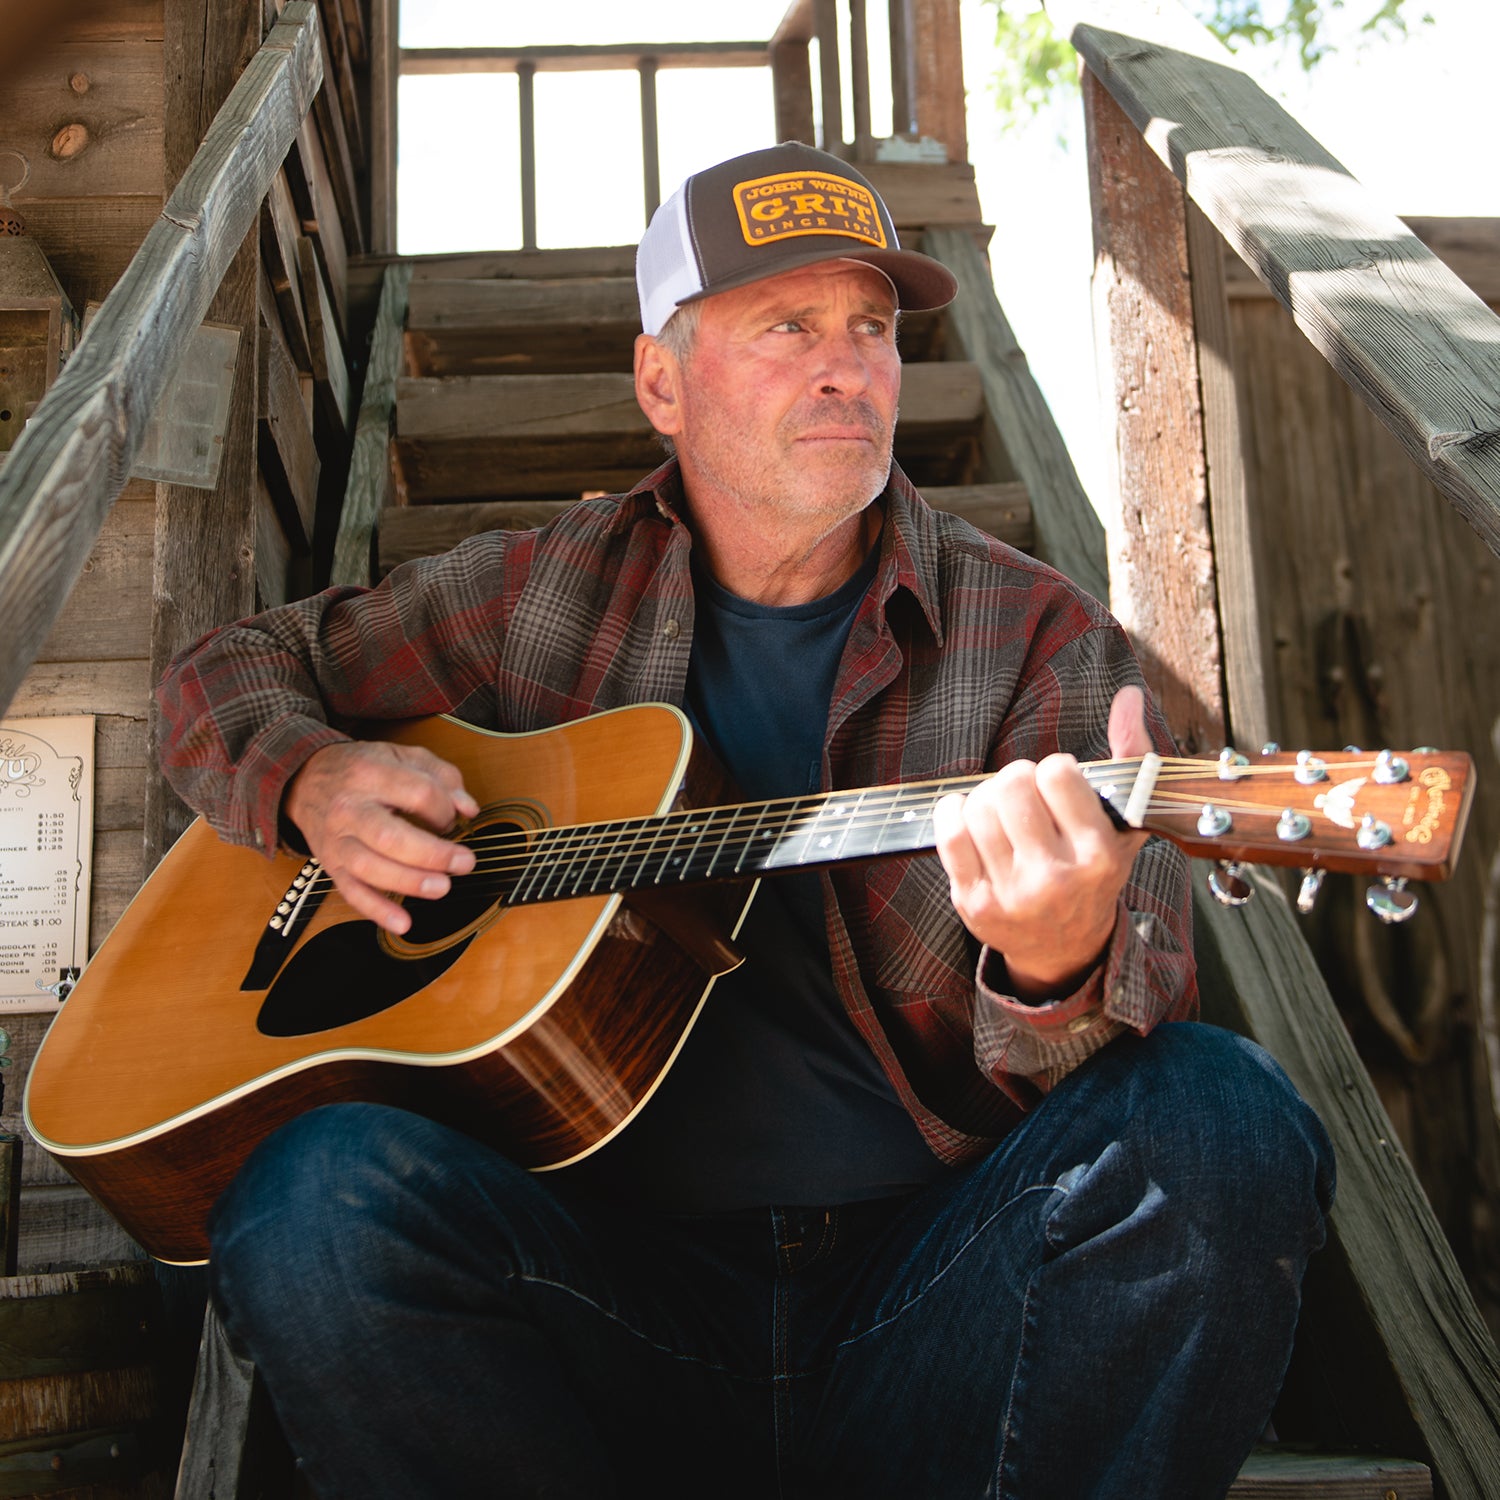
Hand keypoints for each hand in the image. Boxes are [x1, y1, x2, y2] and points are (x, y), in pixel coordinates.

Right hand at [283, 740, 478, 934]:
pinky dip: (377, 911)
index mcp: (371, 774)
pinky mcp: (331, 865)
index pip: (418, 793)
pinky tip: (403, 922)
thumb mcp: (403, 755)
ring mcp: (337, 840)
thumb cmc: (362, 768)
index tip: (453, 818)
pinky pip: (351, 892)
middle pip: (391, 836)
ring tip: (442, 887)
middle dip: (432, 854)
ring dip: (409, 882)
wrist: (307, 780)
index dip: (444, 809)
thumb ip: (441, 776)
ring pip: (369, 867)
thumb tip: (467, 808)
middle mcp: (349, 808)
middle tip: (464, 863)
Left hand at [933, 685, 1153, 1000]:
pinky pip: (949, 833)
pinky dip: (953, 811)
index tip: (1059, 787)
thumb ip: (1133, 755)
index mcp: (1098, 856)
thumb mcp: (1124, 823)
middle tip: (1025, 796)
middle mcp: (1056, 878)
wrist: (1064, 948)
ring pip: (978, 805)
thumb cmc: (1093, 873)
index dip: (1055, 770)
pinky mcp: (974, 903)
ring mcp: (1011, 894)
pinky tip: (968, 817)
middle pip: (1012, 784)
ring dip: (985, 796)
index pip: (1058, 773)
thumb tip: (1128, 694)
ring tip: (1001, 811)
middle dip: (1016, 778)